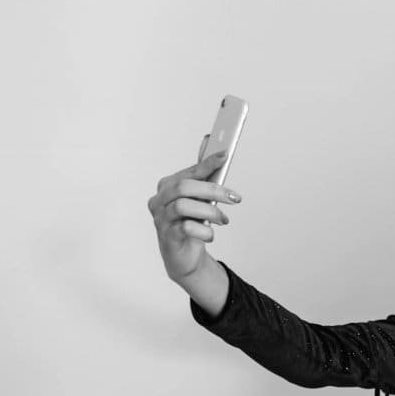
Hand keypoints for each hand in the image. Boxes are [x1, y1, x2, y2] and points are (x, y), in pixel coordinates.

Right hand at [147, 150, 241, 283]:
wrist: (184, 256)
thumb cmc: (191, 222)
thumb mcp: (199, 197)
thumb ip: (203, 172)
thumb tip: (207, 140)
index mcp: (167, 187)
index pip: (188, 172)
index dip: (206, 163)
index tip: (225, 155)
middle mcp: (159, 200)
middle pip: (184, 187)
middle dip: (213, 190)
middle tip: (235, 198)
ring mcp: (161, 219)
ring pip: (183, 206)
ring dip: (210, 212)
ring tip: (223, 220)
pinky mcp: (166, 237)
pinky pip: (186, 228)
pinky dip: (204, 231)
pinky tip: (210, 234)